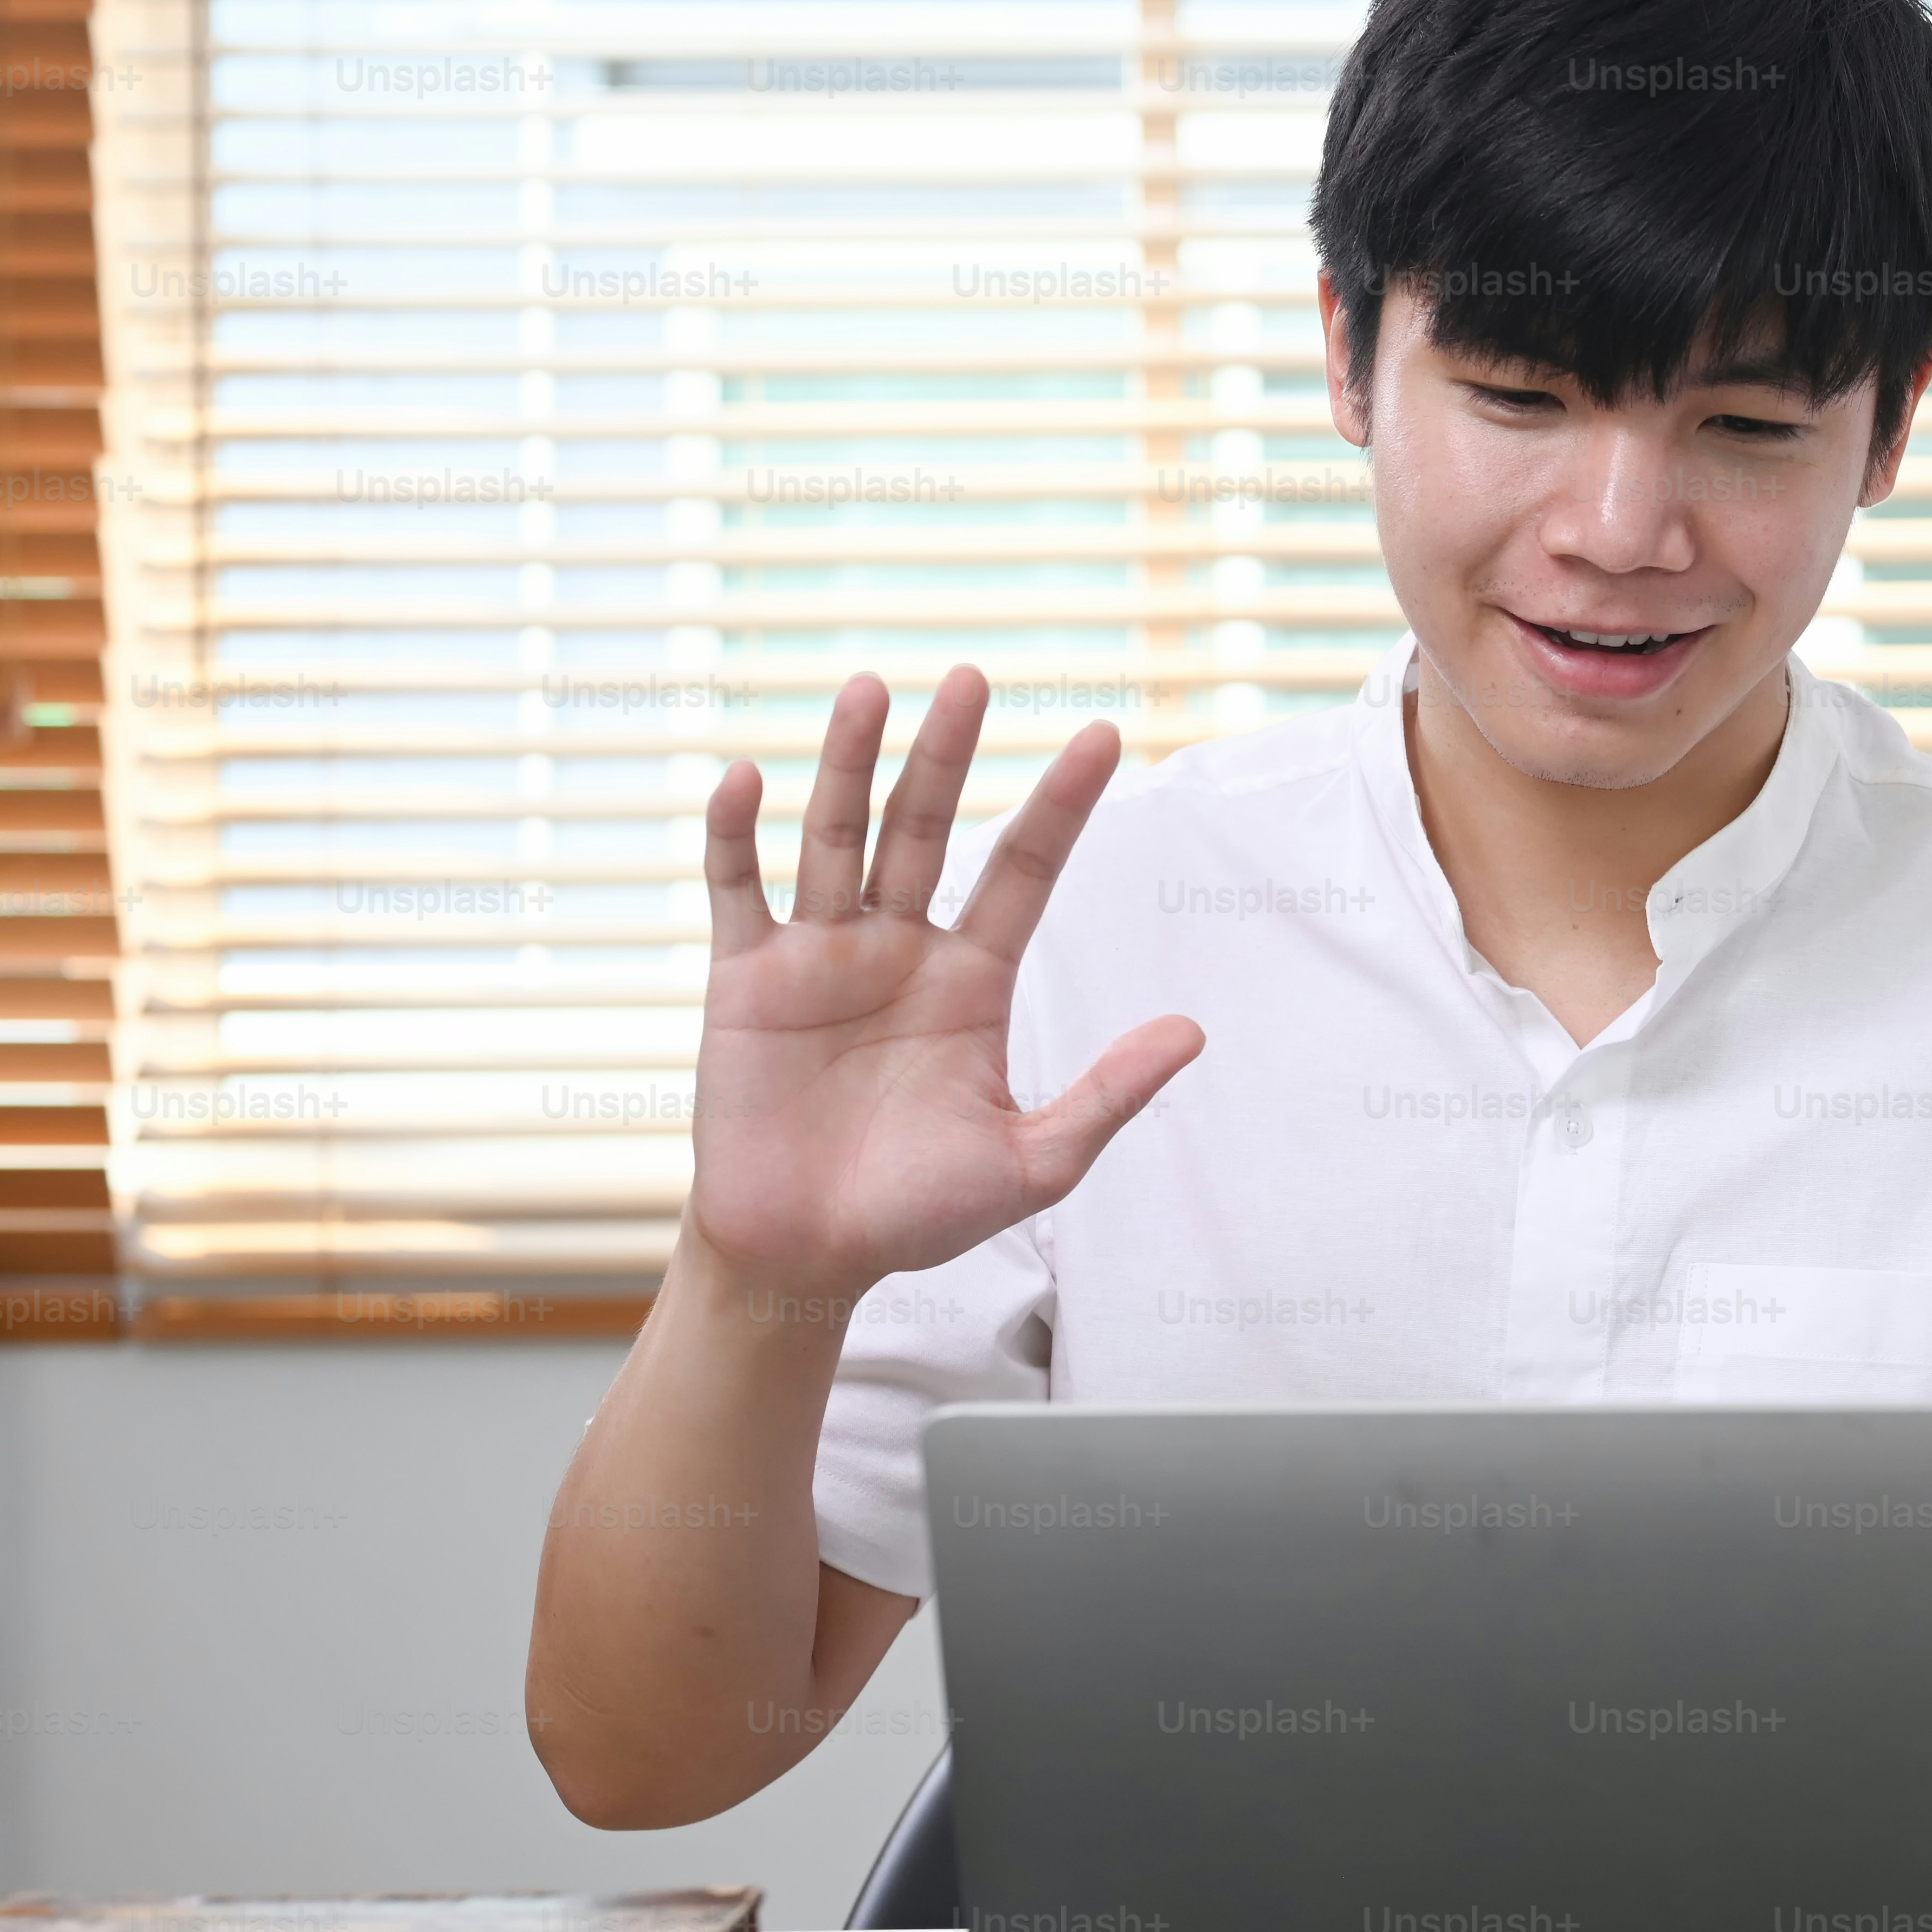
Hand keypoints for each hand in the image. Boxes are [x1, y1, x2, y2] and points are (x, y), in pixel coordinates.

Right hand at [682, 668, 1203, 1299]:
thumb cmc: (918, 1214)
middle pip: (926, 829)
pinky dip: (738, 835)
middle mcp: (898, 949)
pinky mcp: (745, 980)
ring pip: (836, 837)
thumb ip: (1108, 1093)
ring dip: (847, 764)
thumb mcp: (1033, 1162)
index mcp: (971, 981)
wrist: (808, 1255)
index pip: (1023, 870)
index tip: (1104, 735)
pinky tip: (748, 775)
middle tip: (971, 676)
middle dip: (948, 755)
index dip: (1061, 805)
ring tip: (868, 688)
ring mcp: (819, 956)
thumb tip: (1193, 1032)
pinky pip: (738, 891)